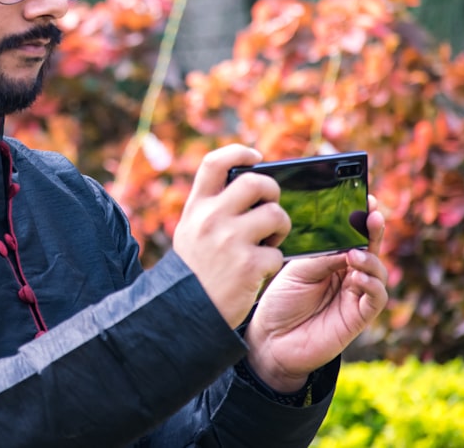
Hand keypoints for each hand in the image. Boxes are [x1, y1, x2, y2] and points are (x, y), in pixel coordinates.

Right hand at [172, 145, 290, 328]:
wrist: (183, 310)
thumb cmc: (195, 269)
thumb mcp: (192, 231)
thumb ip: (213, 208)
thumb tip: (252, 185)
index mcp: (196, 207)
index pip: (215, 163)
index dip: (239, 152)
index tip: (256, 157)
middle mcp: (211, 218)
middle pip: (256, 182)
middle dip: (272, 193)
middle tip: (271, 208)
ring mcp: (230, 240)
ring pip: (275, 215)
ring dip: (280, 228)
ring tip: (268, 242)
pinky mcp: (248, 265)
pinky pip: (277, 252)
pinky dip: (273, 261)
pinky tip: (259, 270)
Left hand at [244, 196, 388, 391]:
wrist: (271, 340)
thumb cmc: (281, 300)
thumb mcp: (297, 270)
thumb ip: (323, 256)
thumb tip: (348, 241)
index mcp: (332, 258)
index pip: (352, 234)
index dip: (361, 218)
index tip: (366, 198)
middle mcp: (347, 273)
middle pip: (371, 248)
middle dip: (374, 230)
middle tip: (373, 214)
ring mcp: (355, 295)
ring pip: (378, 271)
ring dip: (371, 259)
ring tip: (355, 253)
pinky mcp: (358, 317)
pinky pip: (376, 297)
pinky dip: (372, 284)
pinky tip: (357, 277)